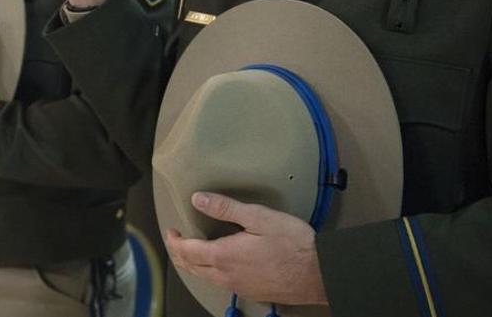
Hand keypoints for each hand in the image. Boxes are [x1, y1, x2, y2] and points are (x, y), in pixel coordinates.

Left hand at [164, 192, 327, 306]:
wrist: (319, 273)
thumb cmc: (292, 243)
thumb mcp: (258, 216)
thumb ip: (226, 208)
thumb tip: (198, 199)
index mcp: (224, 256)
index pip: (186, 251)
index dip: (174, 240)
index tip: (171, 230)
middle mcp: (226, 276)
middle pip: (191, 267)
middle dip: (178, 253)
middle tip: (175, 240)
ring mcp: (238, 287)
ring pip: (205, 278)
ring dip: (193, 264)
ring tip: (191, 251)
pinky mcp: (251, 292)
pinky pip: (221, 284)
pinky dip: (210, 272)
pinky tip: (217, 264)